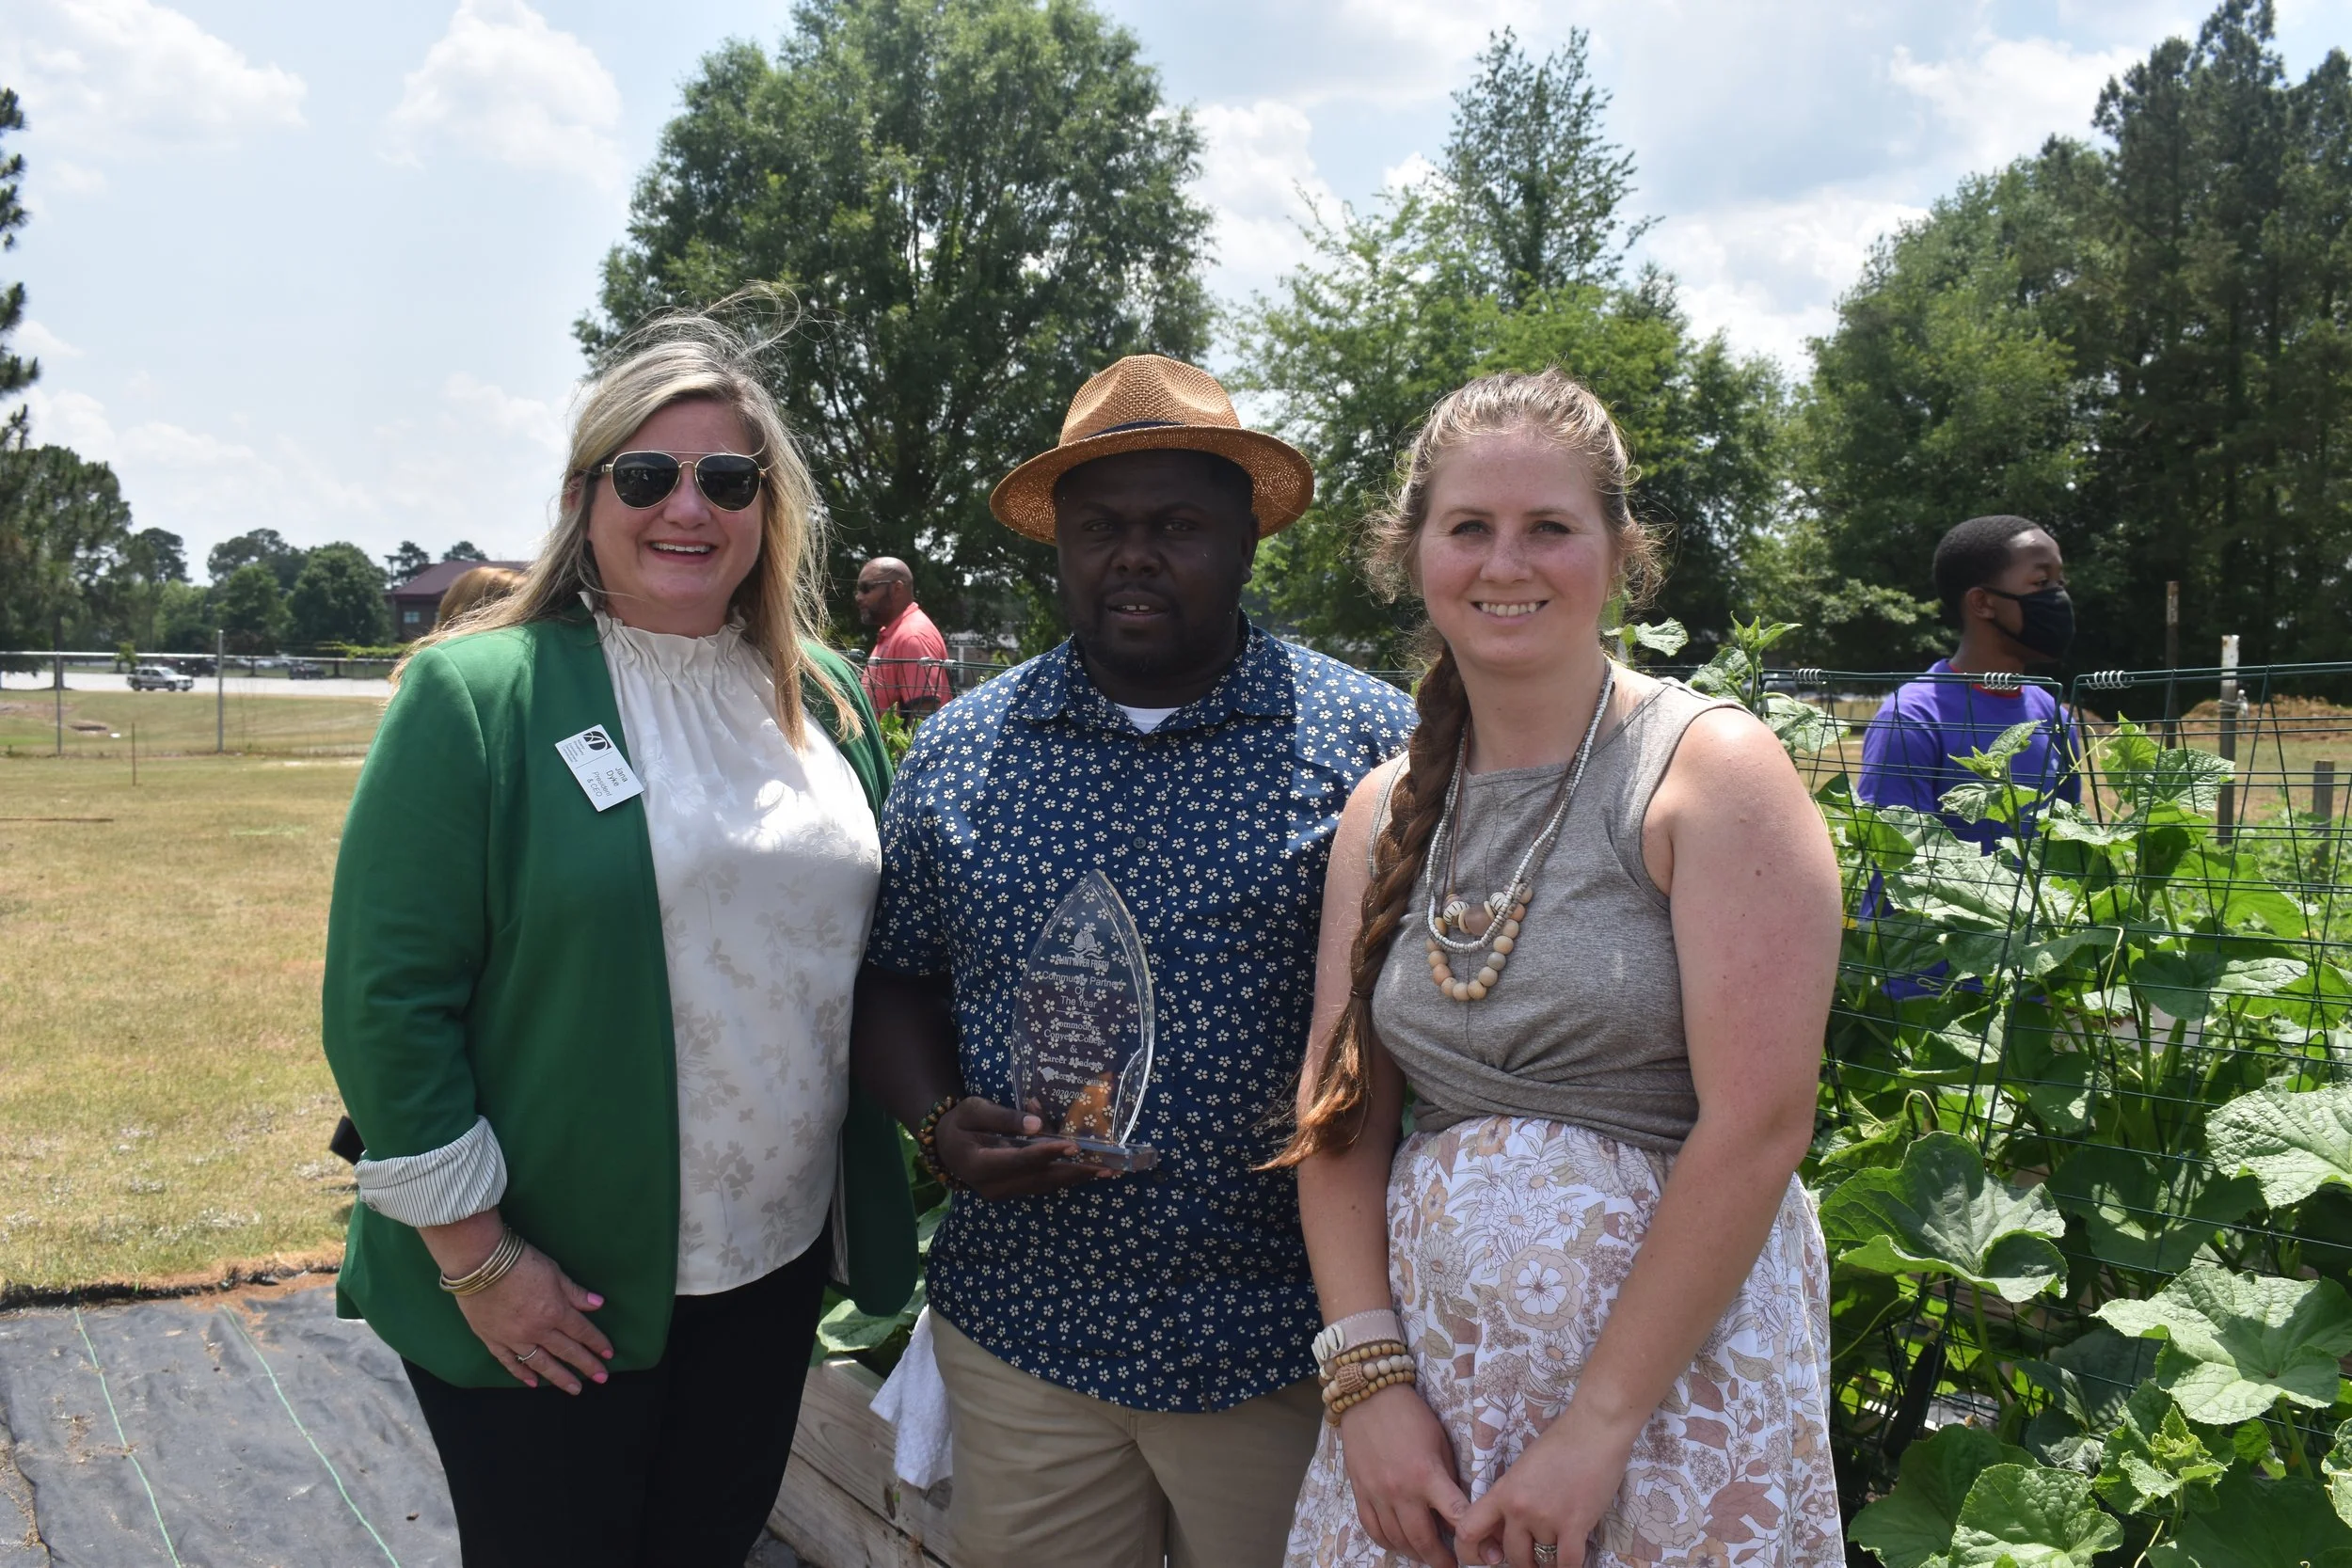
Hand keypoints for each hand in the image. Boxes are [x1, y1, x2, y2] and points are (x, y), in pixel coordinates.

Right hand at [451, 1241, 615, 1394]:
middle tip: (602, 1378)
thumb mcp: (554, 1272)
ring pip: (541, 1363)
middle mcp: (537, 1330)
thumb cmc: (520, 1261)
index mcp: (555, 1312)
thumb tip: (598, 1305)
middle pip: (567, 1351)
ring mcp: (513, 1338)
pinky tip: (533, 1383)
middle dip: (586, 1366)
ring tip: (575, 1389)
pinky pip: (510, 1362)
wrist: (478, 1262)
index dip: (597, 1343)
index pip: (582, 1331)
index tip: (609, 1354)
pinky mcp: (492, 1340)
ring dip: (560, 1377)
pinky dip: (522, 1374)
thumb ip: (575, 1293)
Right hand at [935, 1097, 1110, 1198]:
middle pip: (1038, 1179)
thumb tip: (1038, 1123)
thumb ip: (1003, 1116)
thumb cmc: (959, 1122)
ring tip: (1105, 1170)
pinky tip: (1086, 1171)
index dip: (1046, 1153)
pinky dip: (1064, 1178)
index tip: (1072, 1146)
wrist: (944, 1146)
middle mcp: (992, 1185)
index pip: (1018, 1160)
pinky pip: (1041, 1186)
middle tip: (1104, 1166)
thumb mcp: (974, 1110)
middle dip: (1073, 1172)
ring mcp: (1002, 1192)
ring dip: (1074, 1178)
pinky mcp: (1012, 1191)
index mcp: (979, 1163)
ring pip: (1043, 1186)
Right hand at [1337, 1383, 1468, 1567]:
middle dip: (1440, 1559)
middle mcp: (1401, 1490)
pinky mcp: (1360, 1493)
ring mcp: (1377, 1494)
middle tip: (1452, 1565)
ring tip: (1428, 1555)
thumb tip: (1461, 1508)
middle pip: (1423, 1540)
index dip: (1471, 1538)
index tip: (1483, 1553)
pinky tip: (1400, 1544)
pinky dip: (1388, 1543)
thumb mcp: (1441, 1442)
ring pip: (1397, 1540)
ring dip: (1415, 1554)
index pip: (1455, 1516)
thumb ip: (1448, 1478)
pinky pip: (1373, 1530)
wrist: (1368, 1397)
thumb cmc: (1411, 1416)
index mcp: (1426, 1474)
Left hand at [1454, 1407, 1636, 1567]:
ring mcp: (1545, 1517)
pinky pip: (1567, 1564)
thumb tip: (1507, 1530)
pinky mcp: (1574, 1524)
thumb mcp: (1523, 1470)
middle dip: (1525, 1560)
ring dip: (1552, 1559)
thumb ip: (1512, 1498)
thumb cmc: (1561, 1445)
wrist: (1593, 1429)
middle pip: (1511, 1556)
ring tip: (1560, 1544)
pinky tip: (1572, 1561)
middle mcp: (1518, 1507)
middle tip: (1536, 1554)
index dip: (1470, 1553)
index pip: (1468, 1530)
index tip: (1486, 1560)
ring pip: (1543, 1561)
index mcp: (1502, 1491)